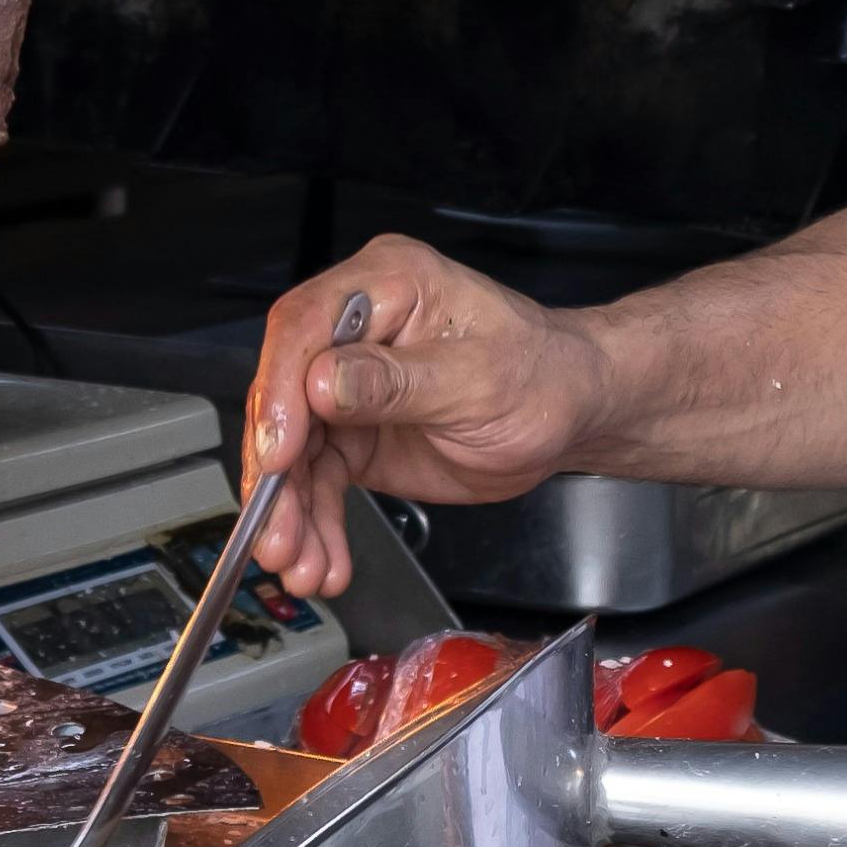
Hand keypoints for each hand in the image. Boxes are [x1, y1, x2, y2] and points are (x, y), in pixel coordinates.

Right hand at [240, 234, 608, 595]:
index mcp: (386, 284)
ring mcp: (350, 385)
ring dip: (291, 512)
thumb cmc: (542, 374)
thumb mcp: (477, 379)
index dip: (281, 393)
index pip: (304, 328)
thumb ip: (396, 382)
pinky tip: (321, 558)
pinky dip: (315, 524)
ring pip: (295, 450)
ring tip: (297, 562)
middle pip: (286, 395)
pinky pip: (318, 480)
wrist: (570, 414)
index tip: (279, 453)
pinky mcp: (355, 433)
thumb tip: (322, 382)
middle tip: (276, 529)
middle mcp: (357, 330)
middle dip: (277, 473)